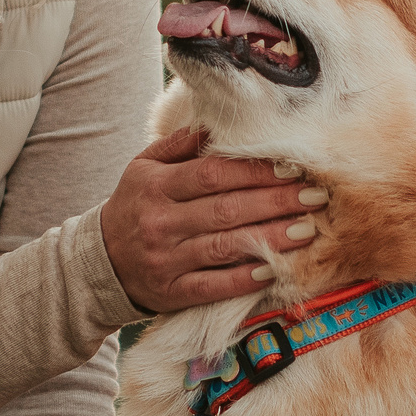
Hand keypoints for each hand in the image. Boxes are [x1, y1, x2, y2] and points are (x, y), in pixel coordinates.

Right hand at [99, 127, 326, 313]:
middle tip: (314, 196)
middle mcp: (160, 222)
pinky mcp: (172, 292)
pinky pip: (214, 286)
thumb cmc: (136, 205)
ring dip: (271, 238)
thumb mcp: (145, 167)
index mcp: (155, 185)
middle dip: (275, 202)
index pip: (212, 175)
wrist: (101, 261)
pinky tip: (273, 269)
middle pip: (226, 210)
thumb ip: (181, 145)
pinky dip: (245, 279)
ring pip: (226, 247)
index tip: (290, 168)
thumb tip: (221, 123)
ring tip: (306, 229)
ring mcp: (166, 260)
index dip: (254, 171)